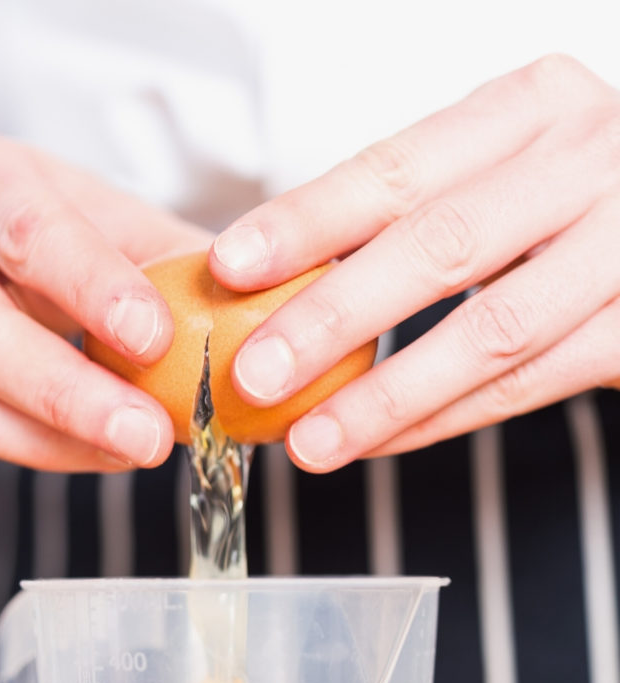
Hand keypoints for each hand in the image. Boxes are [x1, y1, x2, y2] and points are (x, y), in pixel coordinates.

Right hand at [0, 134, 210, 469]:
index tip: (157, 337)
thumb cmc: (58, 234)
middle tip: (151, 434)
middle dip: (67, 390)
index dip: (90, 287)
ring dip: (49, 436)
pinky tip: (97, 453)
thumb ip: (172, 263)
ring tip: (135, 451)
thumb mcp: (111, 223)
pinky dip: (33, 449)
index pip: (26, 229)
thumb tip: (269, 316)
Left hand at [209, 54, 619, 470]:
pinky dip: (442, 420)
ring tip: (310, 439)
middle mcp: (586, 164)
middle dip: (335, 317)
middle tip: (255, 373)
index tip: (232, 265)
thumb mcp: (503, 165)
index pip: (399, 167)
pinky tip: (379, 441)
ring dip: (386, 395)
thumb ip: (414, 209)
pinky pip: (526, 386)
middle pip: (442, 246)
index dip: (309, 221)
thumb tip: (277, 277)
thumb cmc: (571, 195)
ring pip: (489, 332)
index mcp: (533, 108)